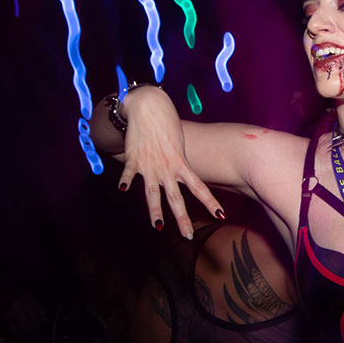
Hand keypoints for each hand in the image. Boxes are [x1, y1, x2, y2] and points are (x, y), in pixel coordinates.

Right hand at [115, 87, 223, 238]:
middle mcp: (167, 168)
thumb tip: (186, 178)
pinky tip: (123, 190)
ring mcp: (150, 165)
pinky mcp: (134, 159)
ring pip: (153, 193)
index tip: (220, 216)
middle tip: (188, 235)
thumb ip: (180, 164)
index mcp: (181, 164)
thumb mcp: (179, 146)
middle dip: (182, 218)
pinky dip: (126, 181)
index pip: (199, 187)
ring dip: (156, 211)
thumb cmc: (166, 125)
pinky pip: (130, 174)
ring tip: (159, 226)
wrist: (150, 107)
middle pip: (176, 198)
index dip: (210, 202)